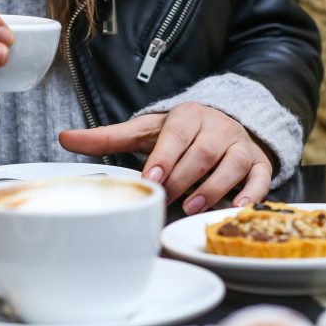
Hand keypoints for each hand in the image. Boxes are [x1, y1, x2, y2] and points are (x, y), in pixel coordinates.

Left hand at [58, 103, 272, 213]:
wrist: (225, 121)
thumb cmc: (180, 133)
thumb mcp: (145, 131)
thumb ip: (108, 137)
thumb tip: (64, 137)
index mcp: (188, 116)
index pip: (177, 134)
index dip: (166, 156)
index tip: (153, 177)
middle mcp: (218, 128)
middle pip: (204, 152)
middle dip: (185, 177)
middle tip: (166, 198)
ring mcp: (241, 145)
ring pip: (234, 163)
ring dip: (215, 187)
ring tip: (193, 207)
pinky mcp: (259, 162)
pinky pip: (261, 177)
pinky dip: (252, 194)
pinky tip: (236, 208)